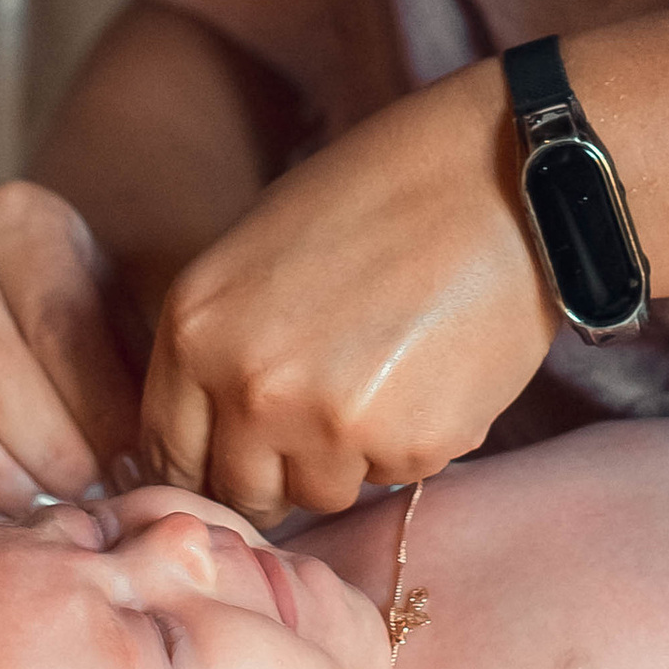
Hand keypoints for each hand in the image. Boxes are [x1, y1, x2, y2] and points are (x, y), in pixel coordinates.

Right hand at [0, 178, 143, 525]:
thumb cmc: (73, 303)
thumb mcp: (115, 308)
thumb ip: (127, 371)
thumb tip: (137, 467)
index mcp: (15, 216)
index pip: (53, 322)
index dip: (93, 408)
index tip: (130, 467)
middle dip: (42, 446)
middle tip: (86, 497)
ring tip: (39, 509)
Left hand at [139, 65, 552, 522]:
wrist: (499, 175)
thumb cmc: (379, 194)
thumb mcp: (257, 252)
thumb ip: (223, 344)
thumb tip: (212, 432)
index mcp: (195, 331)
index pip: (168, 452)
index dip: (208, 461)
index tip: (238, 458)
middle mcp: (249, 388)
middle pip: (242, 490)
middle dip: (278, 469)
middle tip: (324, 418)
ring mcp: (329, 424)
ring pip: (323, 493)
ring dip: (349, 456)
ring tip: (389, 371)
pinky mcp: (410, 446)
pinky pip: (396, 475)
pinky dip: (414, 439)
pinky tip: (435, 369)